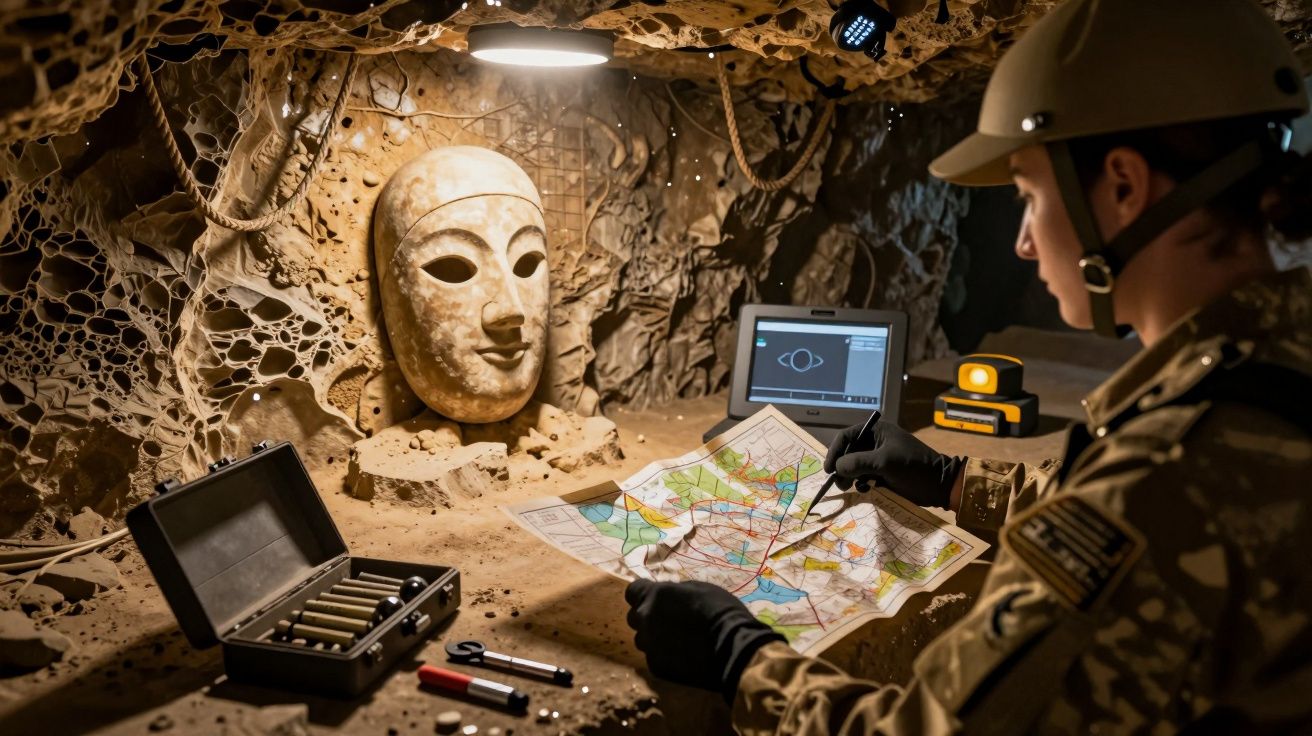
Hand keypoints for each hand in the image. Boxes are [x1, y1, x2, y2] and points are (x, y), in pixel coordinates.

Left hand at [625, 579, 783, 699]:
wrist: (732, 650)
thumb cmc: (721, 611)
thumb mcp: (699, 589)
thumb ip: (676, 592)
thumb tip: (669, 596)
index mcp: (655, 596)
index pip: (633, 591)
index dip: (644, 594)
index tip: (657, 598)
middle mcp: (645, 619)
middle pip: (634, 616)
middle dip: (648, 615)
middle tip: (669, 619)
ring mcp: (649, 645)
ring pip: (643, 639)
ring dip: (654, 636)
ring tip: (677, 640)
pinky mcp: (656, 667)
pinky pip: (654, 656)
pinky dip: (664, 655)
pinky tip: (683, 655)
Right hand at [823, 417, 962, 507]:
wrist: (939, 485)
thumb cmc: (914, 467)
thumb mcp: (885, 461)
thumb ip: (858, 462)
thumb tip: (836, 468)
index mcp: (876, 431)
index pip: (846, 437)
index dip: (834, 451)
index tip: (829, 469)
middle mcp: (875, 442)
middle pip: (848, 452)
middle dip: (842, 467)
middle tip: (840, 483)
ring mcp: (878, 458)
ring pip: (853, 466)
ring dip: (849, 477)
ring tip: (851, 488)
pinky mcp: (882, 474)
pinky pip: (862, 477)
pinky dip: (859, 483)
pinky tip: (865, 490)